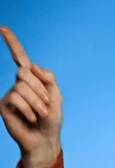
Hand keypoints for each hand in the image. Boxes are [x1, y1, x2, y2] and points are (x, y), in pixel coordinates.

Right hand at [0, 26, 62, 167]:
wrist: (45, 139)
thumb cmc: (52, 120)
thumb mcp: (57, 97)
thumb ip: (47, 78)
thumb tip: (30, 65)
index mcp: (33, 80)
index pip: (20, 58)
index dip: (12, 43)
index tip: (3, 28)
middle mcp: (19, 84)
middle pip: (25, 72)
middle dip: (40, 89)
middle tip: (47, 105)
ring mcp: (10, 94)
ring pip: (22, 86)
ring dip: (37, 102)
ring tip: (41, 114)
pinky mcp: (4, 105)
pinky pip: (16, 98)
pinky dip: (28, 109)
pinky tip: (31, 118)